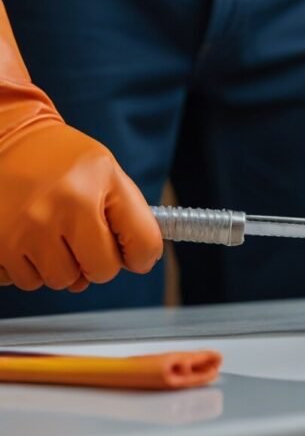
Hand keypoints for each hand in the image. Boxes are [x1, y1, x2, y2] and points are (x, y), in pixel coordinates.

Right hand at [1, 0, 162, 291]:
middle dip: (100, 257)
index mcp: (96, 187)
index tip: (135, 250)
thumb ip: (133, 210)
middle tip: (86, 230)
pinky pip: (28, 281)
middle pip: (102, 272)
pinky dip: (31, 265)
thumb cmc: (60, 154)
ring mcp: (22, 232)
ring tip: (54, 227)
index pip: (142, 251)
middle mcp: (59, 211)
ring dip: (64, 263)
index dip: (141, 253)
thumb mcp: (106, 168)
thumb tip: (153, 257)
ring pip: (64, 281)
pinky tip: (28, 234)